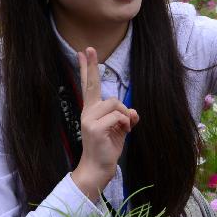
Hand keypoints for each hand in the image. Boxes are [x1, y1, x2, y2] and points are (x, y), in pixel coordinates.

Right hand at [70, 47, 138, 201]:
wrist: (99, 168)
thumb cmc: (108, 147)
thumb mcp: (120, 128)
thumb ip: (126, 116)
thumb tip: (133, 111)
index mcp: (92, 110)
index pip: (88, 86)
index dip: (86, 69)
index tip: (83, 53)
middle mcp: (88, 111)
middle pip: (92, 85)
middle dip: (91, 66)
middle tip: (88, 48)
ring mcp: (89, 118)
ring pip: (116, 103)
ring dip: (126, 115)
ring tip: (123, 128)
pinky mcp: (95, 127)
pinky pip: (119, 116)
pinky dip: (126, 123)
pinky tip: (122, 132)